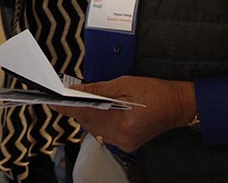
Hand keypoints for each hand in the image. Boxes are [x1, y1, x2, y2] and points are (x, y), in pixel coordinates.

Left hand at [49, 76, 195, 152]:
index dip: (66, 106)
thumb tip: (76, 90)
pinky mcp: (126, 144)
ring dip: (86, 115)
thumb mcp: (123, 84)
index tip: (51, 101)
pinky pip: (103, 133)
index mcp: (121, 121)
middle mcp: (121, 136)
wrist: (176, 105)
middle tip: (65, 96)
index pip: (85, 113)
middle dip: (75, 108)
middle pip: (87, 123)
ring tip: (82, 101)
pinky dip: (97, 121)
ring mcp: (124, 142)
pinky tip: (98, 111)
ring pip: (93, 129)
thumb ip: (97, 89)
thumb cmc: (153, 92)